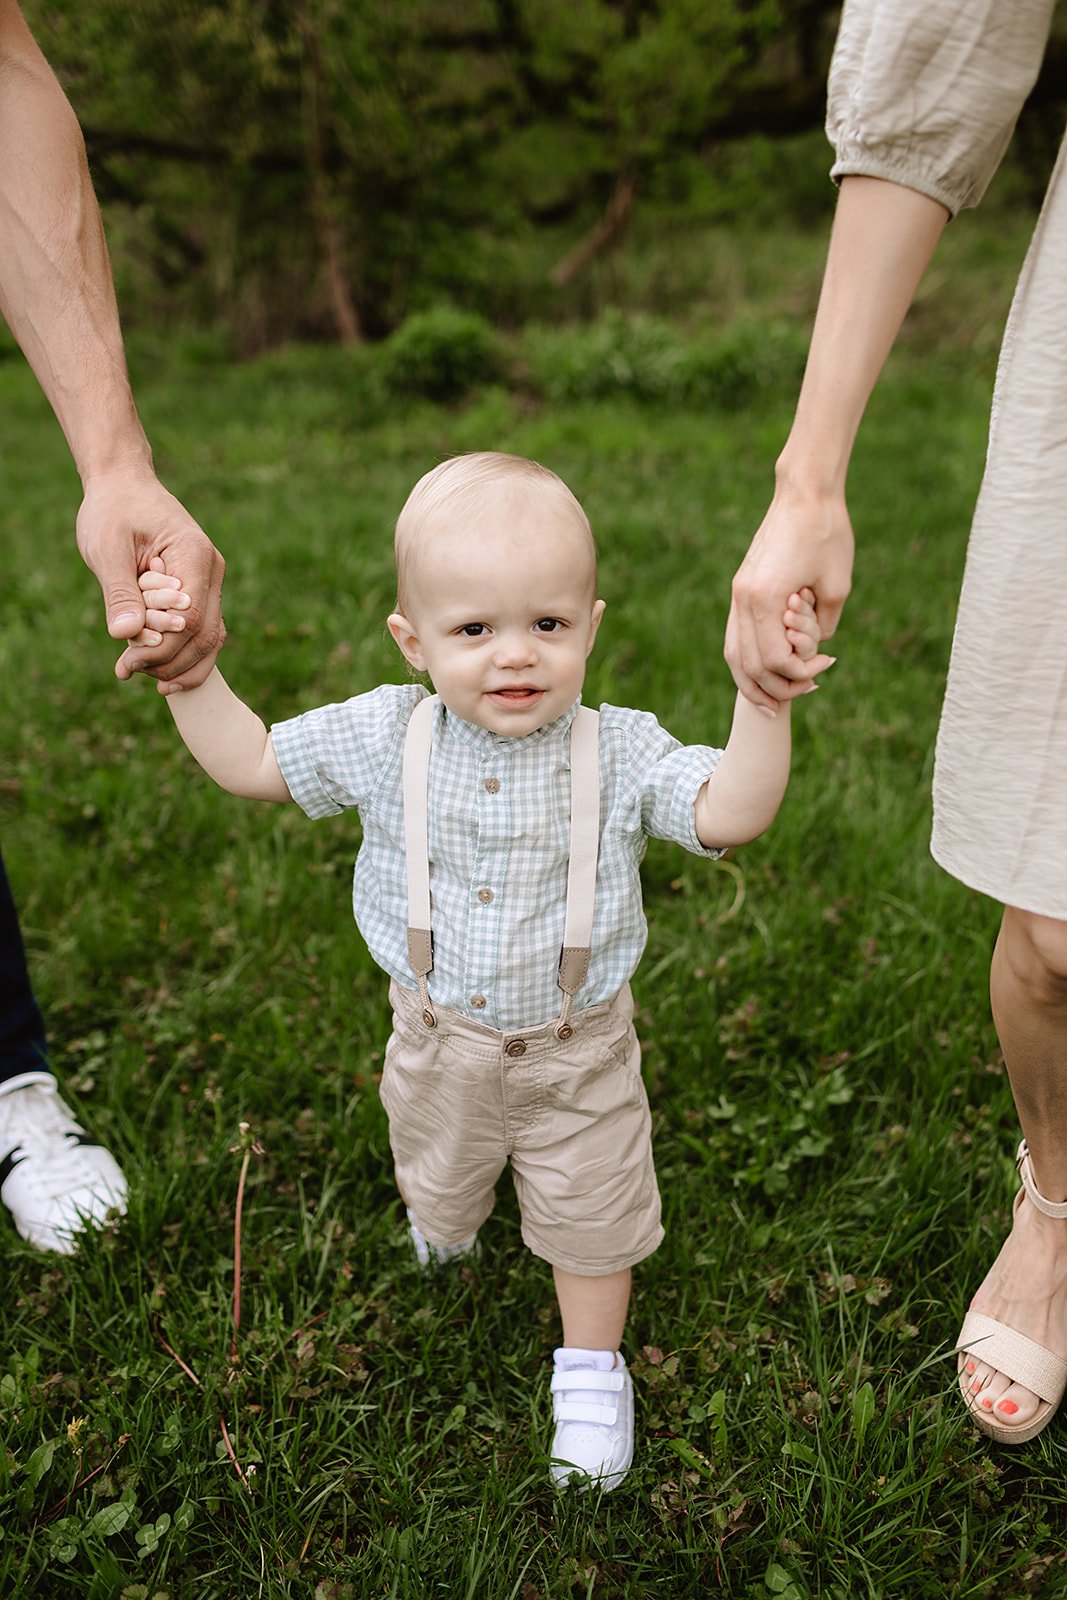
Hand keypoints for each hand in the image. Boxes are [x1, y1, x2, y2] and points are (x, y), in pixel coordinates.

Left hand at [76, 466, 224, 690]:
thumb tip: (126, 636)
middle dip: (169, 662)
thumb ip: (119, 591)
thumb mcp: (106, 547)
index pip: (189, 619)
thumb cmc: (112, 510)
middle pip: (205, 635)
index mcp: (194, 555)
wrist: (123, 484)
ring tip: (142, 675)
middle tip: (128, 671)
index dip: (161, 649)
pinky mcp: (200, 591)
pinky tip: (158, 669)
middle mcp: (212, 570)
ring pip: (210, 639)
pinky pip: (202, 630)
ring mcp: (210, 582)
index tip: (125, 663)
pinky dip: (183, 654)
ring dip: (179, 664)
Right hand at [725, 483, 850, 709]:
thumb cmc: (828, 533)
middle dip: (777, 686)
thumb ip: (823, 625)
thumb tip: (813, 650)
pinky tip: (763, 671)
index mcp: (766, 597)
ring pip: (733, 654)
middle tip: (805, 690)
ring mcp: (738, 593)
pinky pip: (735, 635)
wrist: (804, 493)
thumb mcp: (838, 585)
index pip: (776, 659)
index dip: (801, 672)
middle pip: (748, 665)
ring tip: (772, 700)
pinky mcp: (741, 587)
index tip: (825, 667)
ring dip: (752, 682)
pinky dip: (747, 659)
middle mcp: (744, 598)